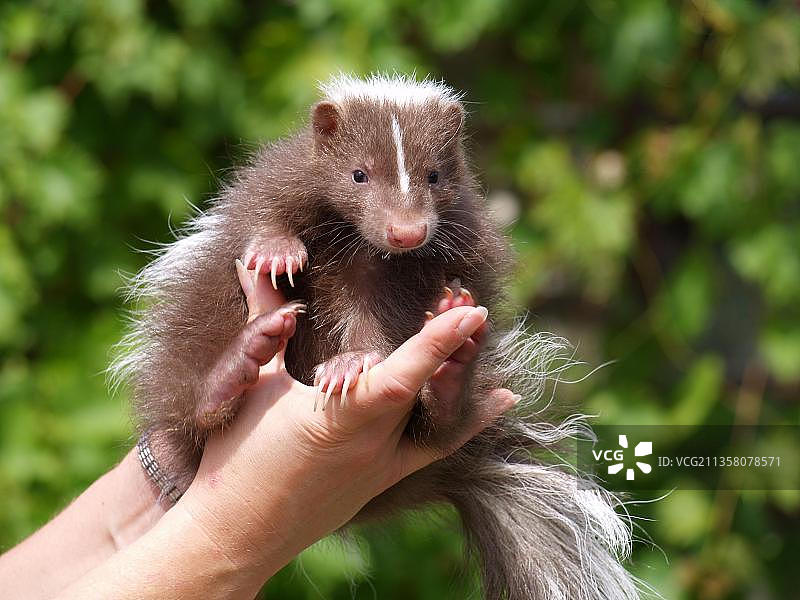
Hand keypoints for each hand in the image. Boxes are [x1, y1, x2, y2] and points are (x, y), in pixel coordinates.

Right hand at [178, 262, 516, 582]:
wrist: (235, 533)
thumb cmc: (234, 458)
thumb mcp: (250, 383)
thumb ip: (263, 318)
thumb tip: (253, 263)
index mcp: (335, 419)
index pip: (399, 378)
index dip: (436, 344)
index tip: (469, 310)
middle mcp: (369, 445)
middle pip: (427, 391)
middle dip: (452, 345)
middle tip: (465, 300)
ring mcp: (381, 468)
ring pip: (438, 417)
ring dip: (460, 373)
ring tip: (480, 331)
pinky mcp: (384, 480)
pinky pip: (437, 448)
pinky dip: (470, 420)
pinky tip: (504, 398)